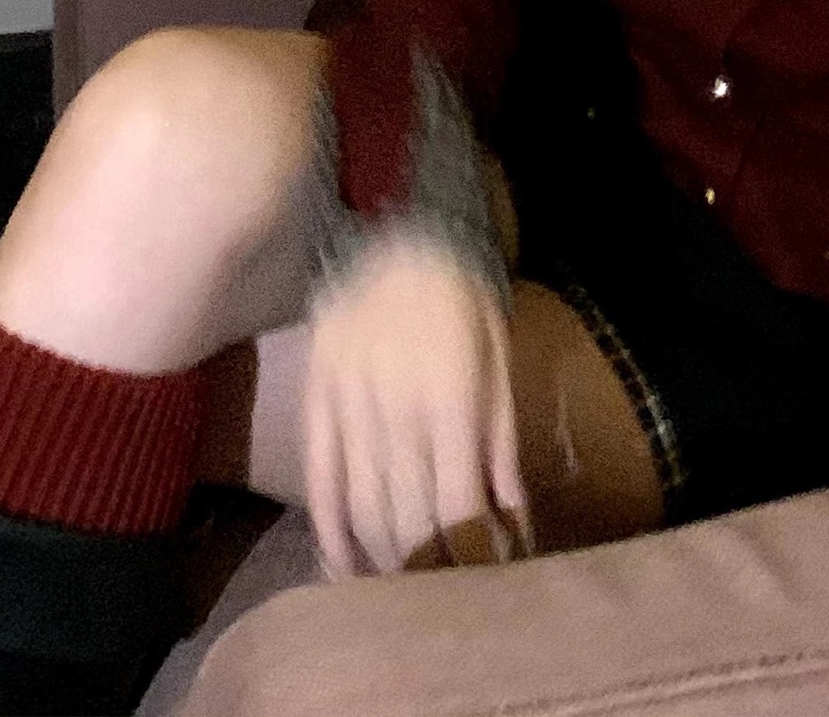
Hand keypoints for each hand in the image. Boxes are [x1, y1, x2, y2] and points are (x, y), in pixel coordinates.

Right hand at [300, 227, 527, 577]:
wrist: (396, 227)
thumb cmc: (463, 293)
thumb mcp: (499, 359)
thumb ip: (501, 443)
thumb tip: (513, 517)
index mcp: (449, 401)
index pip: (459, 508)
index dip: (473, 558)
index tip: (488, 586)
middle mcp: (394, 413)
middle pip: (408, 520)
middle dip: (431, 569)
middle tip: (448, 600)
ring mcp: (348, 410)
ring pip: (363, 510)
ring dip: (385, 560)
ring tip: (406, 593)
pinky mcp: (316, 403)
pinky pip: (319, 482)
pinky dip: (329, 533)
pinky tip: (346, 569)